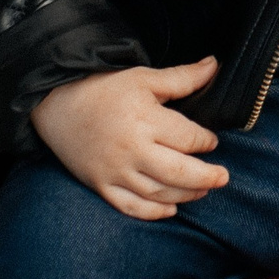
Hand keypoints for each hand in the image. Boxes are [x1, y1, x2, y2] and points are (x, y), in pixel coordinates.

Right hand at [29, 56, 228, 220]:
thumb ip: (182, 77)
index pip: (188, 138)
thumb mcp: (143, 78)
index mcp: (145, 119)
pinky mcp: (101, 185)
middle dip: (206, 177)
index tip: (210, 141)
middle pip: (179, 172)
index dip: (205, 140)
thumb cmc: (102, 88)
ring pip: (159, 193)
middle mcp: (132, 149)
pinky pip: (131, 206)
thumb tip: (214, 65)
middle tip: (223, 177)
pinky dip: (153, 213)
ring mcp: (115, 171)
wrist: (55, 103)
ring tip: (202, 190)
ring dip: (186, 195)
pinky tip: (171, 209)